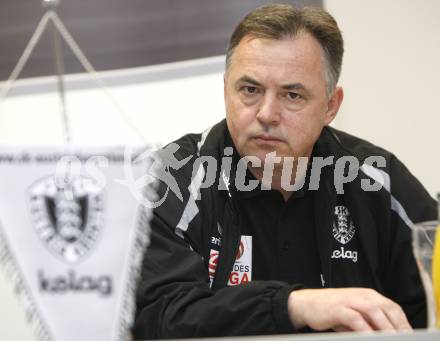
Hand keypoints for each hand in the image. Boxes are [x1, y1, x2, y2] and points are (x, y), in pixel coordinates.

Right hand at [287, 288, 411, 331]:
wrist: (306, 303)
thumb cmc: (332, 310)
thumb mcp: (354, 315)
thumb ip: (370, 323)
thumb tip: (385, 336)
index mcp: (368, 295)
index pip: (393, 307)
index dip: (404, 323)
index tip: (409, 336)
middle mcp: (361, 295)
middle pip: (387, 308)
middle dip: (399, 327)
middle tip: (404, 340)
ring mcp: (350, 300)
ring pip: (374, 312)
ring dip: (386, 328)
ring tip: (391, 340)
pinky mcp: (338, 308)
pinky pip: (356, 319)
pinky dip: (366, 330)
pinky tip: (370, 339)